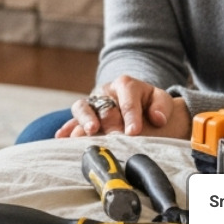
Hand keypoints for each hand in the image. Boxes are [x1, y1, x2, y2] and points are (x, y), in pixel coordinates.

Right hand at [54, 75, 190, 138]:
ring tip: (89, 132)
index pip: (128, 99)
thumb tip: (157, 118)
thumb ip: (162, 106)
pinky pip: (72, 120)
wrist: (137, 102)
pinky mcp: (83, 115)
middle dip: (109, 123)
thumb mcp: (160, 99)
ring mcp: (92, 103)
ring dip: (84, 120)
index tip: (134, 132)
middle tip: (114, 138)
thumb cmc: (149, 103)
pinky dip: (67, 128)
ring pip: (82, 107)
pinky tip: (62, 138)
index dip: (131, 116)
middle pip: (104, 106)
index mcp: (126, 85)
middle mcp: (106, 92)